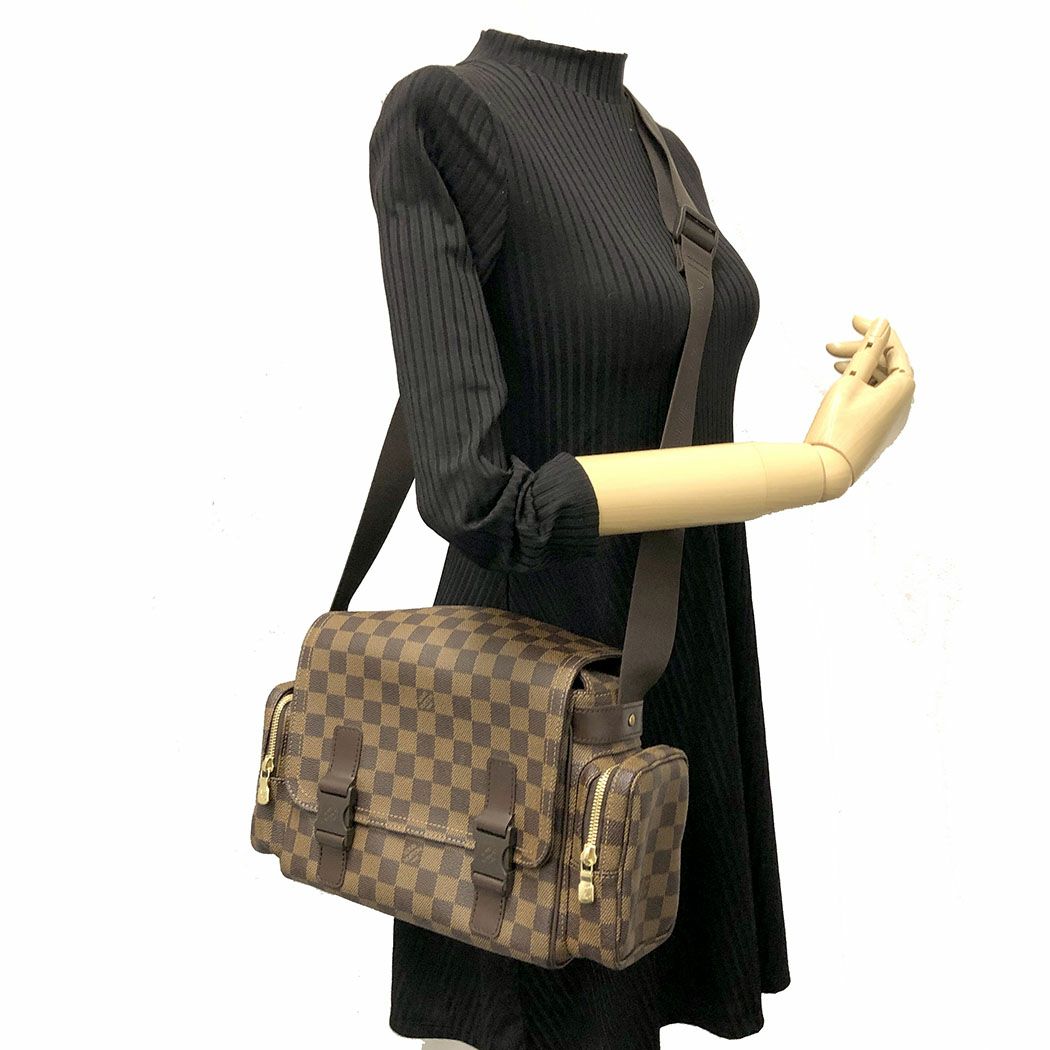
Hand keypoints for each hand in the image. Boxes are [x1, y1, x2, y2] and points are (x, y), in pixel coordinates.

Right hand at [804, 314, 915, 484]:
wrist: (827, 471)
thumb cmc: (837, 426)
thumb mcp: (851, 381)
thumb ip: (868, 351)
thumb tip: (883, 324)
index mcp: (903, 390)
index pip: (894, 349)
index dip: (874, 332)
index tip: (853, 320)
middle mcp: (904, 405)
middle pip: (886, 366)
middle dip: (860, 351)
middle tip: (830, 346)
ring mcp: (892, 420)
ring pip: (879, 382)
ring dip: (858, 367)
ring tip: (832, 360)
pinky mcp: (879, 431)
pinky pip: (875, 398)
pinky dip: (860, 385)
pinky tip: (842, 381)